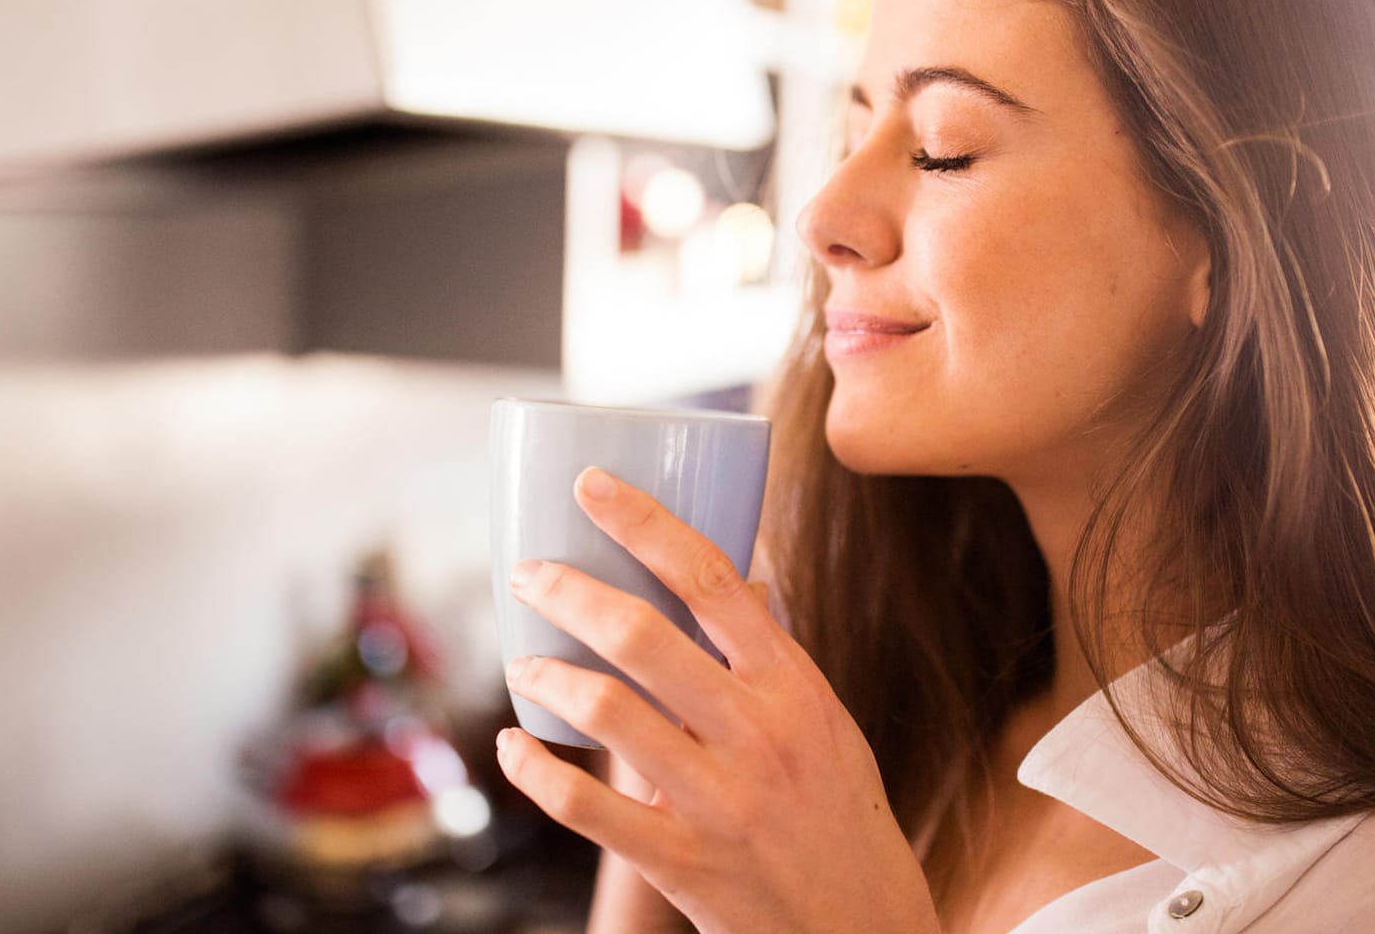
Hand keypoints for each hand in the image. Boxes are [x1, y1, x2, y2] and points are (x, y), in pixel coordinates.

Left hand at [496, 467, 941, 933]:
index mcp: (793, 684)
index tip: (590, 484)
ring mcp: (719, 800)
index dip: (644, 522)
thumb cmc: (836, 810)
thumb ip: (774, 655)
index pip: (712, 579)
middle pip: (644, 634)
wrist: (861, 925)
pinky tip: (513, 749)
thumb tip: (734, 579)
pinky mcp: (683, 862)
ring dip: (547, 675)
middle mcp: (758, 733)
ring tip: (522, 663)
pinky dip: (535, 771)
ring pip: (608, 712)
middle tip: (530, 575)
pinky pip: (587, 808)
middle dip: (569, 591)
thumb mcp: (825, 720)